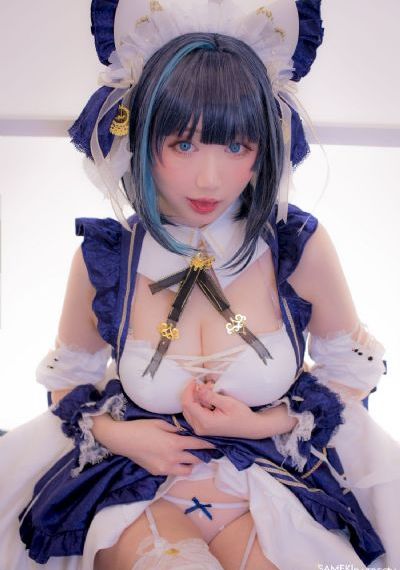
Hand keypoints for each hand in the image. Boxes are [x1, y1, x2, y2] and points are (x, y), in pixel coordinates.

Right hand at [92, 415, 214, 476]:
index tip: (216, 444)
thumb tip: (185, 431)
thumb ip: (175, 428)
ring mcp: (165, 468)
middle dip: (202, 456)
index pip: (198, 445)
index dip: (208, 445)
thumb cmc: (141, 427)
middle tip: (204, 451)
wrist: (123, 440)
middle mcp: (173, 458)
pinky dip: (177, 467)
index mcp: (174, 443)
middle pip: (195, 460)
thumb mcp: (160, 423)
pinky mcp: (158, 473)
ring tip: (189, 457)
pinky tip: (174, 460)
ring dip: (190, 464)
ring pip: (186, 471)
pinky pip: (173, 473)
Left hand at [181, 379, 266, 438]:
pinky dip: (200, 403)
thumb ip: (210, 396)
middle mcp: (199, 428)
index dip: (188, 390)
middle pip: (186, 406)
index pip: (187, 404)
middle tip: (208, 385)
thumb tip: (198, 388)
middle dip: (194, 393)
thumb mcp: (227, 403)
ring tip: (211, 390)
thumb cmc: (241, 416)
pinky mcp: (203, 427)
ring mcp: (200, 429)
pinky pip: (195, 412)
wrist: (250, 428)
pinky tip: (210, 398)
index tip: (195, 380)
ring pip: (189, 409)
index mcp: (205, 422)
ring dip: (197, 397)